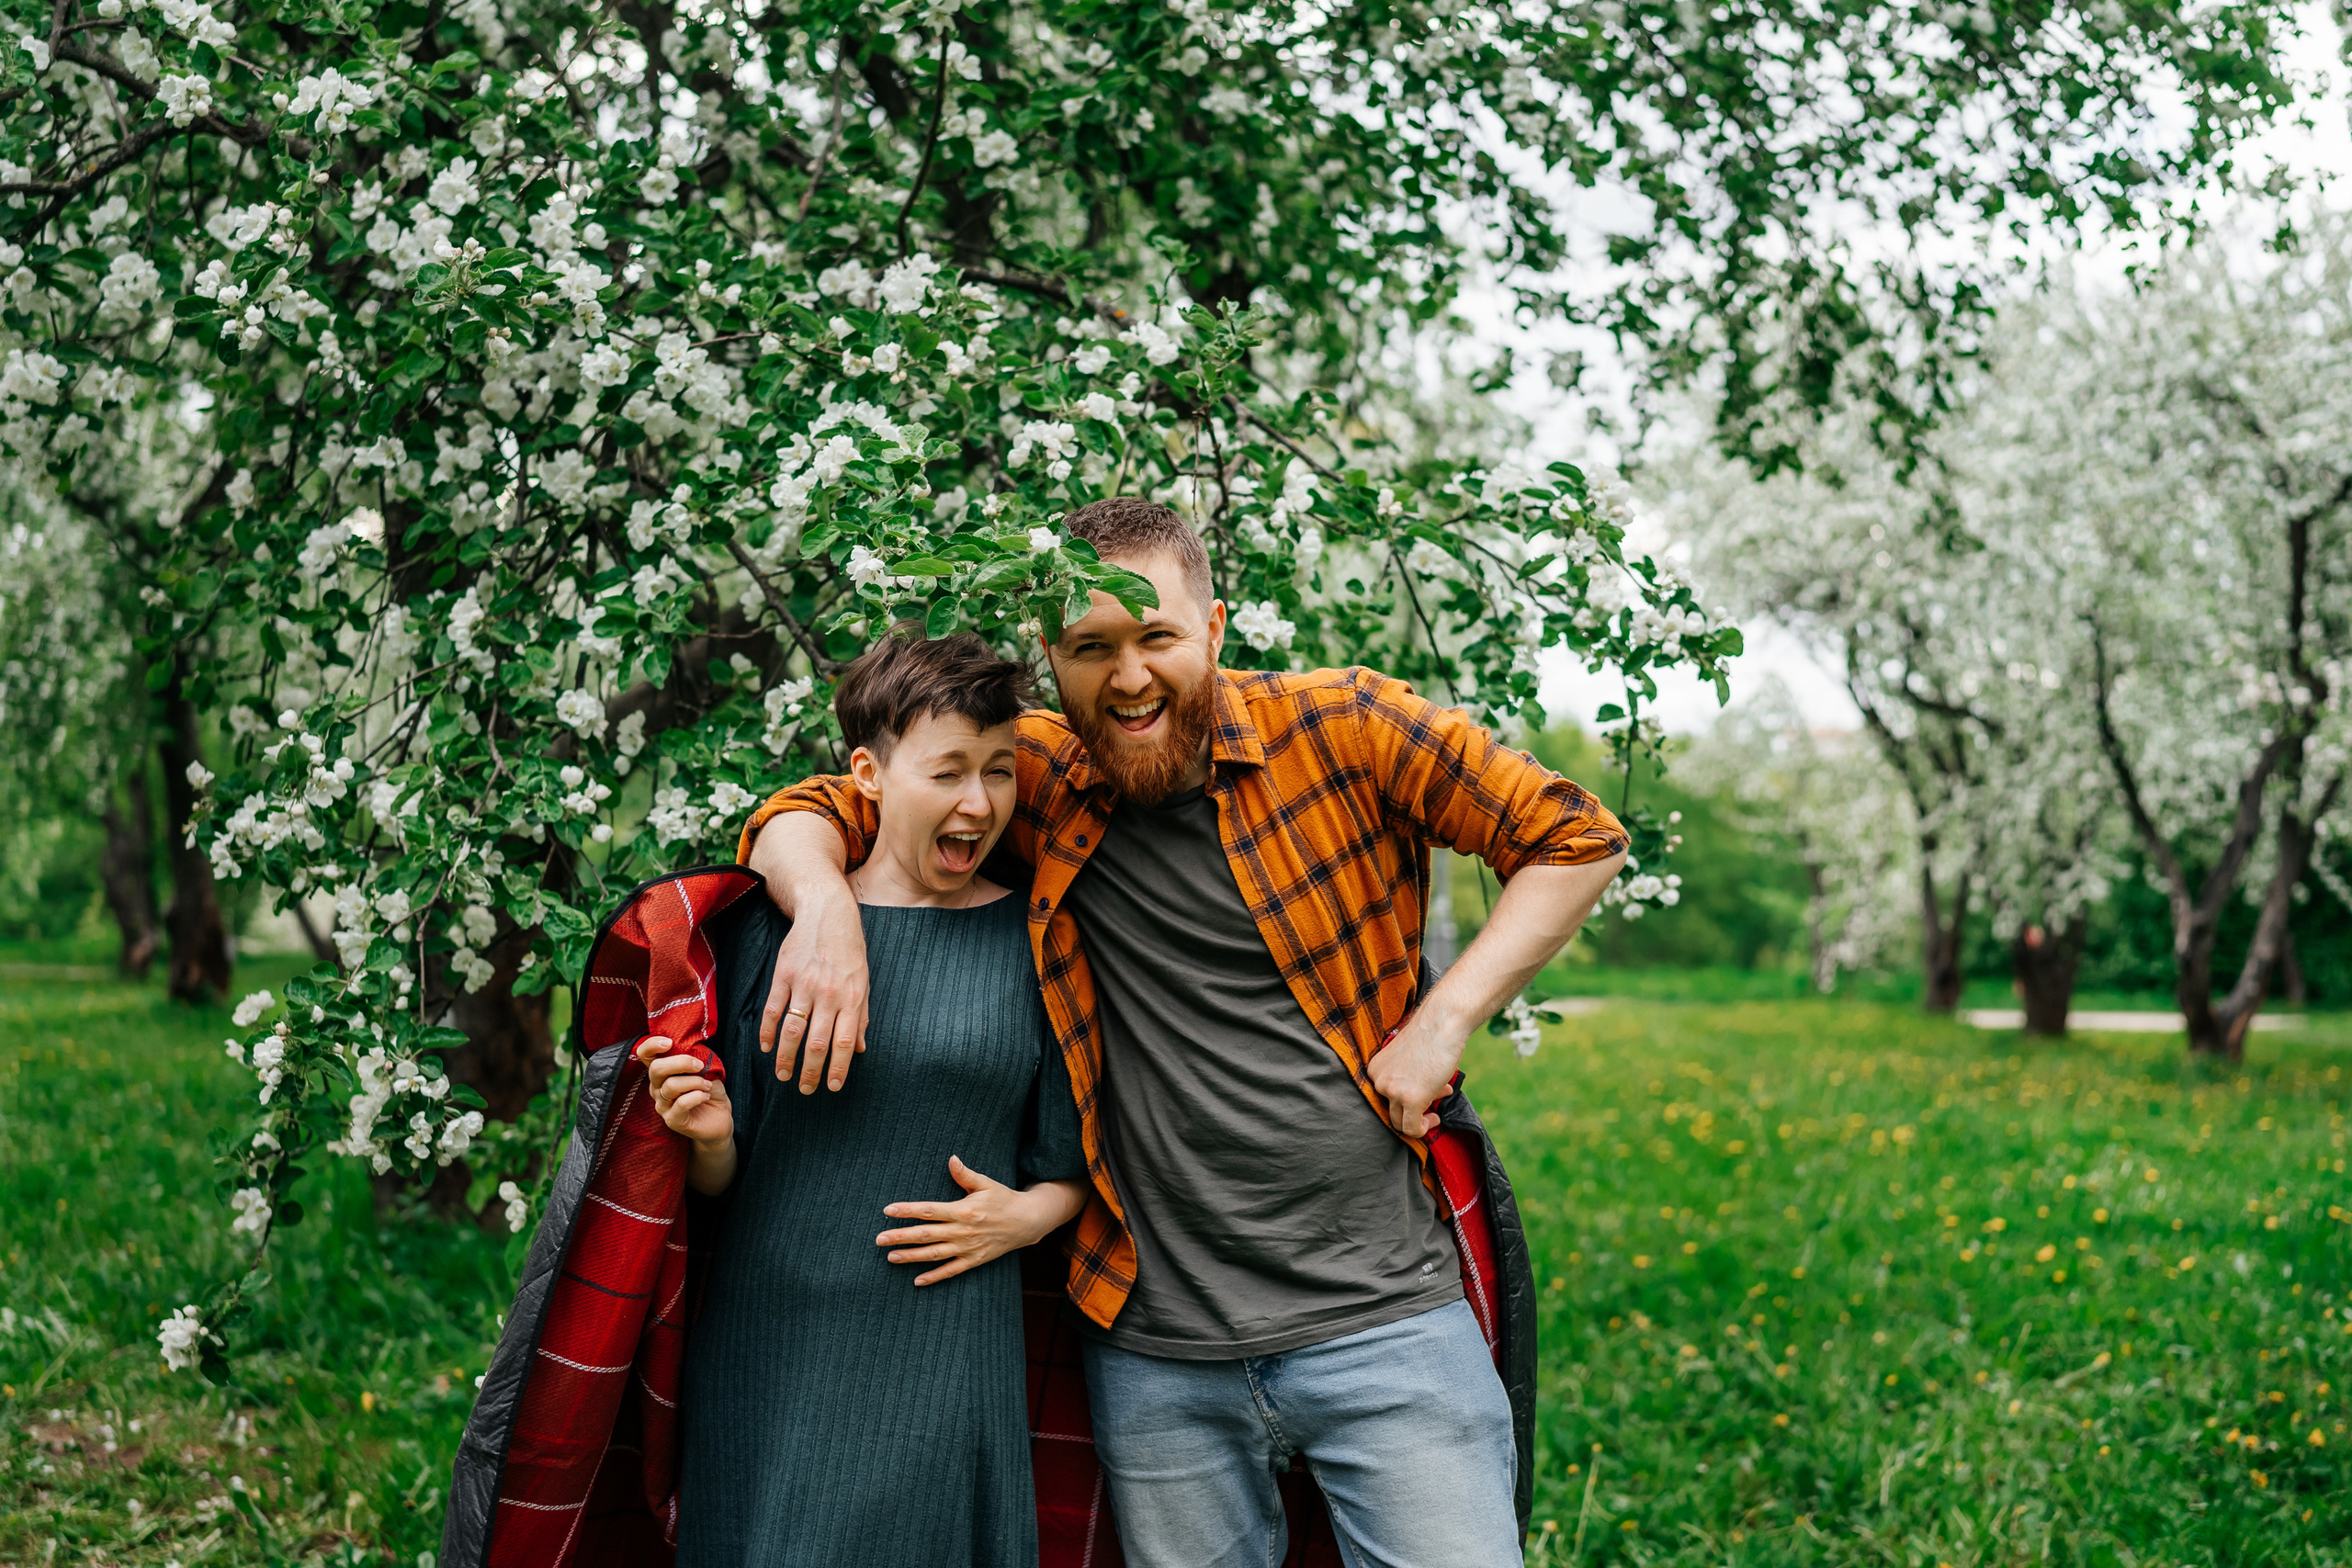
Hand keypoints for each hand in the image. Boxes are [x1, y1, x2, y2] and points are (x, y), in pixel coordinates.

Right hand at [636, 1035, 732, 1147]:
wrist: (720, 1118)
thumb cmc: (709, 1090)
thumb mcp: (706, 1069)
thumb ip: (696, 1058)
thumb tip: (694, 1049)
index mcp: (662, 1072)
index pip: (645, 1055)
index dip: (651, 1045)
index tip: (669, 1042)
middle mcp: (657, 1088)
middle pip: (656, 1069)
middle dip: (681, 1062)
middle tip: (699, 1065)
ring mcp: (662, 1105)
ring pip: (671, 1086)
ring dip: (695, 1081)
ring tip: (707, 1085)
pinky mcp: (672, 1120)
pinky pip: (681, 1103)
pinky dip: (697, 1096)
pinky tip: (706, 1096)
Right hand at [757, 880, 870, 1093]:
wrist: (827, 912)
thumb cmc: (849, 950)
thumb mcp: (864, 982)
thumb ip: (861, 1017)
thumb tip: (859, 1050)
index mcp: (852, 998)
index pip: (844, 1043)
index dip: (838, 1068)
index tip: (832, 1087)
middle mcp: (828, 994)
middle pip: (817, 1043)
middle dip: (810, 1072)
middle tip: (804, 1090)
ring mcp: (804, 984)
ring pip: (792, 1031)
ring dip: (786, 1058)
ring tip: (783, 1076)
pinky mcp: (783, 975)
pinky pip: (773, 1010)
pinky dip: (768, 1033)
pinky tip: (767, 1048)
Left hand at [875, 1159, 1083, 1286]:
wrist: (1027, 1222)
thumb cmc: (1004, 1199)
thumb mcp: (986, 1183)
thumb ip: (965, 1174)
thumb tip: (951, 1159)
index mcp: (964, 1210)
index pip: (930, 1210)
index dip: (908, 1210)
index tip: (888, 1210)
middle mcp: (963, 1231)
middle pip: (926, 1234)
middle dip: (901, 1237)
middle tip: (879, 1239)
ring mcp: (968, 1248)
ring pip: (934, 1254)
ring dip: (911, 1257)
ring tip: (891, 1257)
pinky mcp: (974, 1260)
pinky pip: (951, 1271)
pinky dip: (934, 1277)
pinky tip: (917, 1280)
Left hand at [1365, 1011, 1458, 1137]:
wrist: (1442, 1024)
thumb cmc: (1430, 1037)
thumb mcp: (1409, 1061)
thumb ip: (1408, 1079)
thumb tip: (1423, 1097)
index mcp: (1375, 1070)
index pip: (1385, 1098)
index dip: (1406, 1099)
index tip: (1424, 1093)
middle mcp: (1379, 1082)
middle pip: (1391, 1112)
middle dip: (1414, 1109)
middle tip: (1434, 1097)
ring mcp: (1393, 1091)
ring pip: (1400, 1123)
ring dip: (1420, 1120)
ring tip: (1435, 1109)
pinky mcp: (1410, 1099)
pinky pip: (1412, 1129)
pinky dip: (1423, 1129)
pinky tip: (1435, 1118)